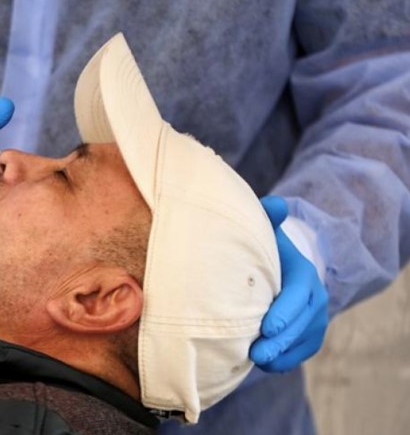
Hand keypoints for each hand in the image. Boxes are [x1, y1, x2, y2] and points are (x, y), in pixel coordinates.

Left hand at [250, 195, 328, 371]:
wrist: (280, 266)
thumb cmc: (266, 248)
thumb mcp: (267, 230)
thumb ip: (268, 217)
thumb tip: (273, 204)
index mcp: (304, 274)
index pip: (298, 294)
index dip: (285, 311)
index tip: (267, 326)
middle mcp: (315, 298)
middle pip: (301, 322)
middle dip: (281, 340)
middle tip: (257, 352)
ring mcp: (315, 318)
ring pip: (304, 340)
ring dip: (283, 354)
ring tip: (257, 362)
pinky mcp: (310, 334)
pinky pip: (304, 351)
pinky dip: (288, 361)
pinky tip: (268, 367)